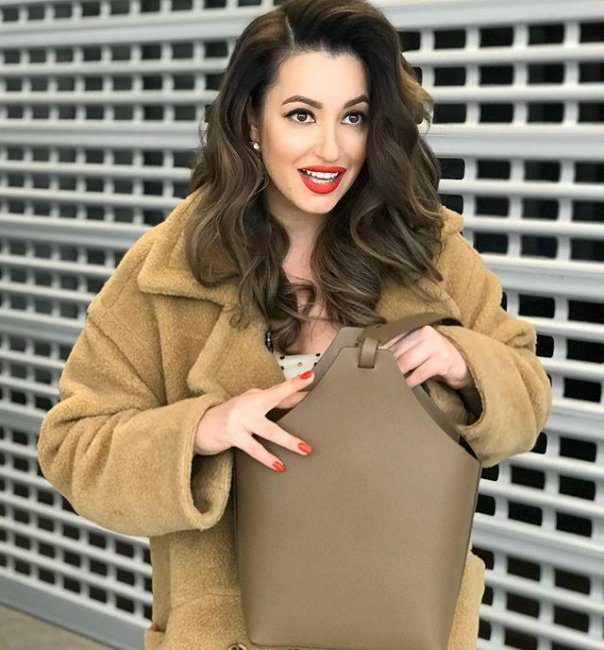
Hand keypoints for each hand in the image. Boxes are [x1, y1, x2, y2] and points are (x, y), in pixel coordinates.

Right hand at [193, 371, 314, 471]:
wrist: (198, 426)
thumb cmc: (230, 416)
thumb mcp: (251, 406)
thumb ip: (273, 404)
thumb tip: (298, 399)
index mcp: (255, 396)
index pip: (279, 389)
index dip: (295, 383)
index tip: (310, 376)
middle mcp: (248, 404)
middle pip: (274, 398)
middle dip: (292, 396)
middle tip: (310, 398)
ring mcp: (240, 420)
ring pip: (269, 430)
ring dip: (288, 440)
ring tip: (304, 448)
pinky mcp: (232, 435)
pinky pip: (254, 448)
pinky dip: (267, 457)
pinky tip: (279, 465)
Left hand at [380, 325, 472, 389]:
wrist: (461, 363)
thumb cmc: (434, 356)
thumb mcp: (418, 347)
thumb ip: (401, 348)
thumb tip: (376, 357)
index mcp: (416, 329)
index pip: (392, 339)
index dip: (380, 351)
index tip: (371, 361)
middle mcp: (425, 334)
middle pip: (398, 351)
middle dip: (388, 365)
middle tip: (379, 375)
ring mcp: (435, 346)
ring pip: (407, 361)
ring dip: (397, 373)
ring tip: (390, 381)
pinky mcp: (442, 361)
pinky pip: (420, 372)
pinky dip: (410, 381)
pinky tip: (406, 386)